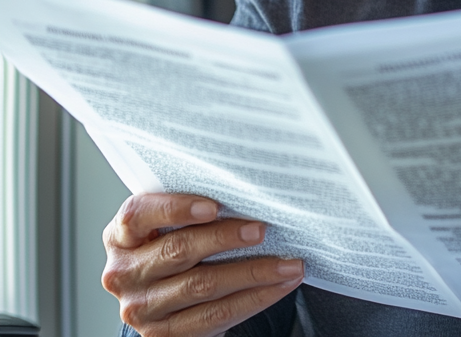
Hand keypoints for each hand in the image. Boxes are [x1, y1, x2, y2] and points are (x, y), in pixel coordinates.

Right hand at [102, 193, 303, 335]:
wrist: (162, 298)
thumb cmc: (172, 244)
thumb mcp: (169, 223)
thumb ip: (194, 207)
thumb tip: (248, 187)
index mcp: (122, 235)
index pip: (139, 214)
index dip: (177, 209)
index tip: (214, 206)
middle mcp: (124, 273)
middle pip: (179, 251)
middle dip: (226, 238)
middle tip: (262, 229)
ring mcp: (141, 308)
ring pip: (202, 287)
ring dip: (253, 273)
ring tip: (289, 262)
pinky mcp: (162, 335)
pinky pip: (214, 316)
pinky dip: (254, 299)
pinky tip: (280, 285)